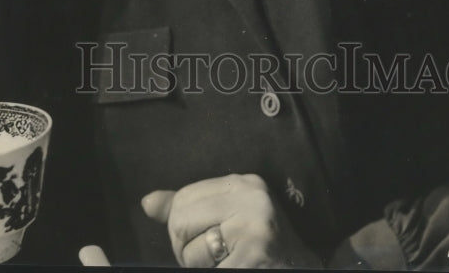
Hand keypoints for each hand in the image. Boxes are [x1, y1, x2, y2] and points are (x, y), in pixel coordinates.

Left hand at [141, 173, 322, 267]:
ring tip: (227, 263)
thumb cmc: (261, 250)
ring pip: (188, 251)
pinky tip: (235, 268)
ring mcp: (253, 227)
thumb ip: (189, 208)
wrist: (301, 271)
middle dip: (186, 248)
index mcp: (243, 184)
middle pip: (180, 221)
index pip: (183, 198)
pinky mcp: (252, 254)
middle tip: (215, 258)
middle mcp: (250, 198)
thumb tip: (148, 203)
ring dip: (198, 267)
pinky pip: (203, 269)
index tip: (208, 238)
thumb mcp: (228, 218)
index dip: (184, 226)